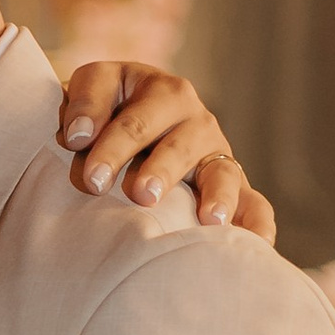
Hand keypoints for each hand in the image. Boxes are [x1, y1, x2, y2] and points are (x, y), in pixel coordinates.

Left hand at [59, 60, 273, 243]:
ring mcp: (215, 150)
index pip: (133, 116)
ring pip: (220, 174)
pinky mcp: (231, 182)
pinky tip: (254, 243)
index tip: (83, 159)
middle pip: (176, 145)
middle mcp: (193, 117)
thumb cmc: (102, 113)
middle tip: (138, 194)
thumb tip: (78, 136)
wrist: (125, 124)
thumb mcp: (92, 91)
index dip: (109, 138)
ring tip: (208, 219)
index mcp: (159, 90)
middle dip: (156, 169)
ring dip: (215, 196)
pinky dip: (256, 223)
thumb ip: (83, 105)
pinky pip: (253, 203)